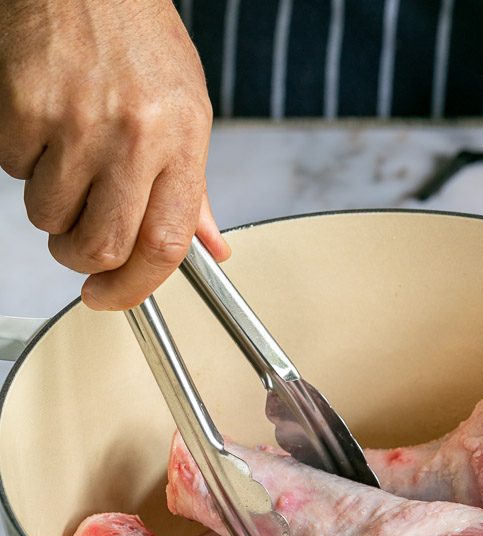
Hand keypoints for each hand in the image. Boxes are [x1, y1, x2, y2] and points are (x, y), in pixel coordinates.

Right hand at [0, 0, 229, 309]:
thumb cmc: (138, 39)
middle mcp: (134, 134)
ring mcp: (77, 120)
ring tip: (66, 158)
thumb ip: (195, 188)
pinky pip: (13, 170)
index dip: (135, 288)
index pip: (166, 245)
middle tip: (77, 245)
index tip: (111, 298)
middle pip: (102, 245)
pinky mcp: (25, 106)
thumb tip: (211, 248)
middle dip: (83, 260)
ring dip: (51, 205)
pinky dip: (21, 160)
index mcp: (182, 140)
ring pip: (49, 216)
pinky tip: (42, 124)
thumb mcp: (188, 110)